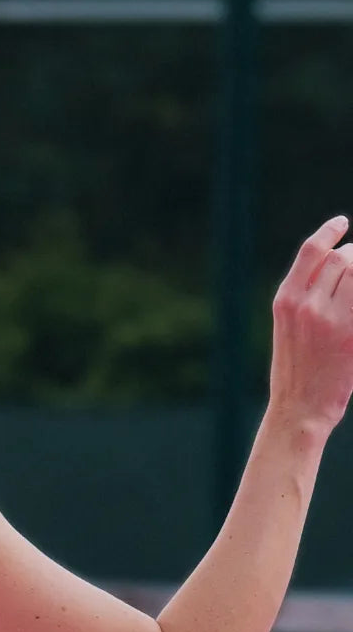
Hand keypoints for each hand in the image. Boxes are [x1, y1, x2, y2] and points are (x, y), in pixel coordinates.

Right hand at [268, 214, 352, 435]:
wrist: (299, 409)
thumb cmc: (296, 370)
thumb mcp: (288, 327)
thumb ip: (307, 295)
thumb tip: (339, 264)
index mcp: (286, 300)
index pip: (312, 251)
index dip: (329, 232)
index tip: (342, 222)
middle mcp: (307, 304)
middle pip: (343, 259)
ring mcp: (331, 319)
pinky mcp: (352, 334)